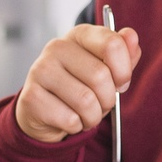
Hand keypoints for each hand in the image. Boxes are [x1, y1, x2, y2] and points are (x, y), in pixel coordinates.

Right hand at [13, 24, 140, 142]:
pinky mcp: (30, 97)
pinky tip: (68, 119)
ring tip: (85, 113)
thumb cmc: (81, 86)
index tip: (120, 82)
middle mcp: (57, 47)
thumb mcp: (107, 68)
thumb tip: (131, 35)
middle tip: (100, 103)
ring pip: (86, 101)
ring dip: (93, 116)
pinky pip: (70, 119)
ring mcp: (40, 70)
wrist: (44, 111)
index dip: (123, 71)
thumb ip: (124, 53)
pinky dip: (76, 126)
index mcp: (79, 35)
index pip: (112, 44)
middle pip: (100, 76)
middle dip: (108, 99)